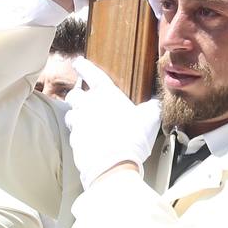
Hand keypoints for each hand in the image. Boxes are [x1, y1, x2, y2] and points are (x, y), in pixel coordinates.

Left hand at [64, 58, 159, 187]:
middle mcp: (88, 105)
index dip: (84, 66)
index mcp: (106, 94)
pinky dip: (80, 136)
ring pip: (70, 114)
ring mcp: (78, 123)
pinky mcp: (74, 140)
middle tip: (83, 99)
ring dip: (76, 116)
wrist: (113, 165)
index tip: (77, 62)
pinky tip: (89, 141)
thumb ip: (152, 108)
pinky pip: (74, 134)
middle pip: (74, 94)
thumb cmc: (132, 137)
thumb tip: (157, 104)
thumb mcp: (150, 119)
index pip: (92, 74)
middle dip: (77, 95)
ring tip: (85, 122)